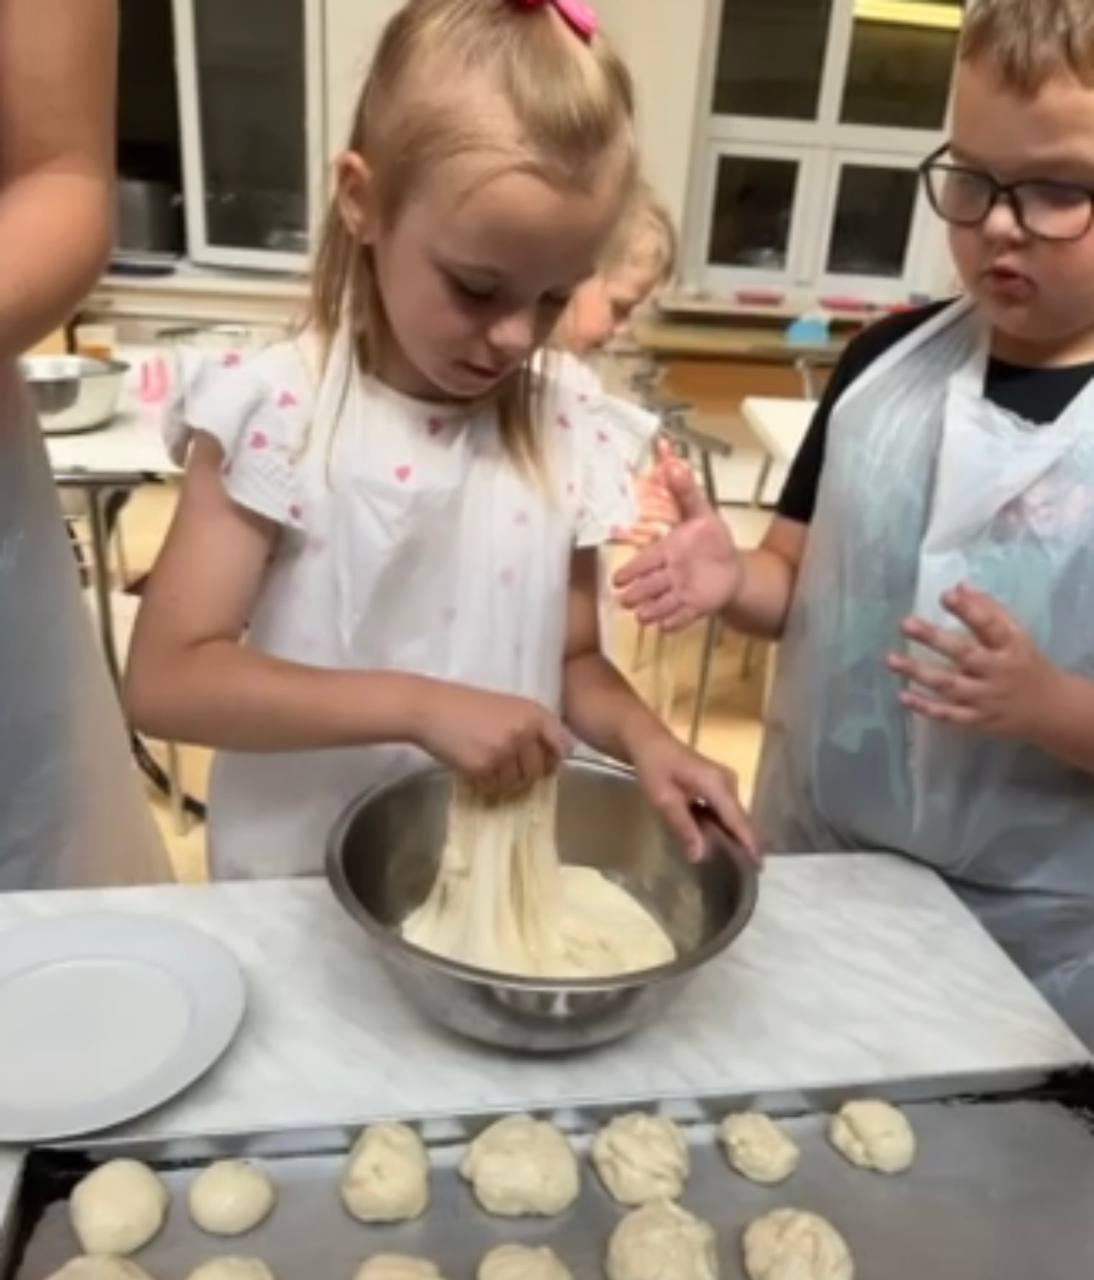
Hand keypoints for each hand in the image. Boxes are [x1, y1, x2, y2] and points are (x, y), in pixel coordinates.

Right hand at [415, 682, 566, 795]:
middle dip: (527, 774)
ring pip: (517, 782)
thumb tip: (551, 756)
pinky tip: (475, 768)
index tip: (545, 764)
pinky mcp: (483, 767)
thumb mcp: (507, 706)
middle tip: (510, 769)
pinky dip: (485, 783)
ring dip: (505, 781)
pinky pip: (493, 786)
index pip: (562, 745)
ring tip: (489, 766)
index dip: (554, 758)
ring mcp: (504, 751)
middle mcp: (524, 732)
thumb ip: (531, 725)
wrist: (431, 708)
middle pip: (539, 769)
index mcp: (534, 713)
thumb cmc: (467, 705)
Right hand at [613, 453, 742, 630]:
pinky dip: (674, 621)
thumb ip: (686, 491)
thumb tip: (673, 463)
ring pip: (663, 602)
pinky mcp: (695, 606)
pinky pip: (682, 615)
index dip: (632, 570)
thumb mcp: (701, 512)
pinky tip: (664, 627)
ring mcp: (681, 592)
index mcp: (667, 551)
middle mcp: (669, 574)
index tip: (617, 578)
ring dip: (652, 610)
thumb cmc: (710, 540)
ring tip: (641, 616)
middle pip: (650, 585)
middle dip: (638, 593)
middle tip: (625, 600)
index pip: (645, 561)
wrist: (730, 567)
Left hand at [628, 728, 759, 863]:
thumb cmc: (654, 767)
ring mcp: (725, 780)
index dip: (749, 844)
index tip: (759, 867)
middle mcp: (728, 782)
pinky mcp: (718, 782)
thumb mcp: (664, 799)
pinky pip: (727, 809)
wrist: (648, 741)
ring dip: (735, 835)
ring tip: (738, 863)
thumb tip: (700, 855)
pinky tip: (721, 841)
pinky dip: (725, 825)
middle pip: (741, 818)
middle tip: (748, 872)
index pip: (738, 820)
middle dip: (745, 843)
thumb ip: (684, 826)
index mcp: (717, 785)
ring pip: (735, 814)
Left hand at [886, 583, 1059, 739]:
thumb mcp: (1017, 635)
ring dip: (918, 673)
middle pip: (965, 654)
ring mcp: (986, 698)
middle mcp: (998, 672)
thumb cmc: (1024, 663)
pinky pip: (948, 715)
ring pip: (949, 686)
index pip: (990, 625)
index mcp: (1011, 646)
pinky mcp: (977, 720)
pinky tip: (902, 695)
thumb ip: (989, 610)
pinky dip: (925, 707)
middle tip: (906, 624)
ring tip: (891, 659)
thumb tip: (959, 586)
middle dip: (934, 639)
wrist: (1050, 710)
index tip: (946, 595)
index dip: (969, 610)